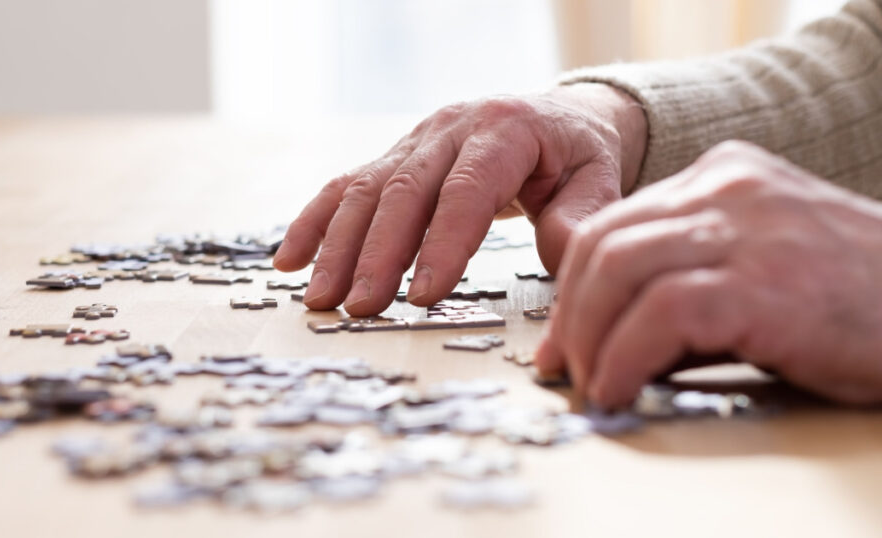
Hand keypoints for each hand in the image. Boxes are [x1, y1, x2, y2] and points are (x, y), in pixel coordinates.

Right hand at [273, 83, 647, 315]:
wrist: (556, 117)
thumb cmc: (576, 156)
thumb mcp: (598, 181)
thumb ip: (579, 220)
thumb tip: (560, 265)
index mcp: (504, 130)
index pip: (466, 190)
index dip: (442, 243)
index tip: (424, 296)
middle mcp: (449, 129)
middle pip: (403, 190)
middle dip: (377, 253)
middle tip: (361, 308)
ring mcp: (414, 140)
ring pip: (364, 189)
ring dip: (337, 246)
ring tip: (322, 298)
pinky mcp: (393, 158)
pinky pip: (344, 186)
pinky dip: (314, 223)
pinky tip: (289, 260)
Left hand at [536, 141, 881, 406]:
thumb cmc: (856, 303)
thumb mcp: (762, 267)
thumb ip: (689, 278)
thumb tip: (605, 336)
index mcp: (725, 178)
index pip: (616, 223)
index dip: (574, 285)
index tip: (564, 335)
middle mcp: (730, 190)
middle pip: (604, 243)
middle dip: (570, 313)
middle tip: (562, 365)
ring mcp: (749, 231)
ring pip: (617, 269)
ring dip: (587, 337)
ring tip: (588, 384)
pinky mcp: (764, 283)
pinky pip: (659, 314)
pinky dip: (622, 357)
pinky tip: (617, 390)